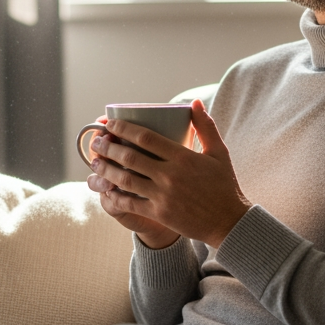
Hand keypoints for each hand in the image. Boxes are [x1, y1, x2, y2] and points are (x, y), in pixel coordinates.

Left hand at [86, 100, 249, 249]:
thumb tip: (194, 102)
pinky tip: (106, 188)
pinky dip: (116, 195)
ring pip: (126, 180)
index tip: (110, 124)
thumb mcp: (219, 152)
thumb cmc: (224, 185)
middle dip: (109, 148)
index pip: (146, 138)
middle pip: (130, 157)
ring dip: (107, 169)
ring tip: (95, 162)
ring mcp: (163, 196)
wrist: (230, 221)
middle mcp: (170, 175)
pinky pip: (131, 203)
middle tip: (96, 142)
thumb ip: (205, 126)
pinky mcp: (160, 213)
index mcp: (183, 157)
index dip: (124, 129)